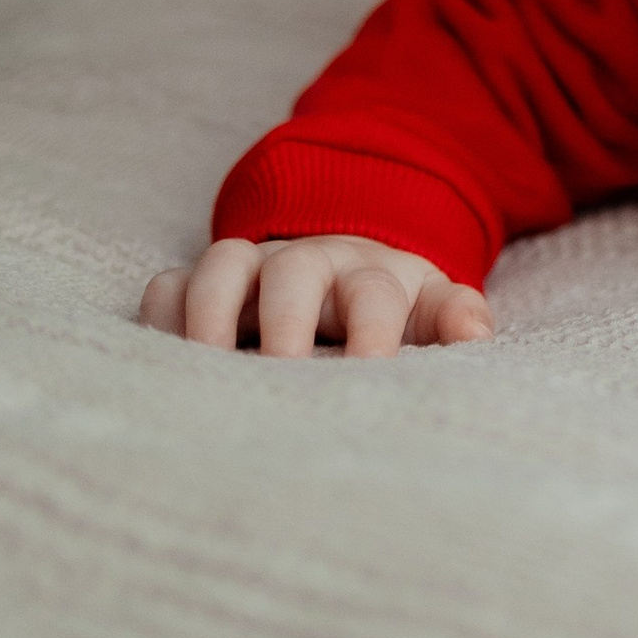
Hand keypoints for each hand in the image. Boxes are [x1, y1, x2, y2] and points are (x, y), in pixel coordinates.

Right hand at [138, 236, 491, 357]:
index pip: (373, 293)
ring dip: (211, 312)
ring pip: (223, 265)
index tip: (369, 375)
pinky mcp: (201, 284)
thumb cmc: (388, 305)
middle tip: (282, 378)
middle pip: (294, 273)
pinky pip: (169, 285)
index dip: (372, 330)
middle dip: (286, 323)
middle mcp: (307, 264)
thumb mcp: (427, 308)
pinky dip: (162, 317)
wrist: (340, 259)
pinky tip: (165, 363)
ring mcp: (251, 270)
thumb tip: (475, 334)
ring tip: (207, 372)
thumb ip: (453, 319)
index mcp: (369, 276)